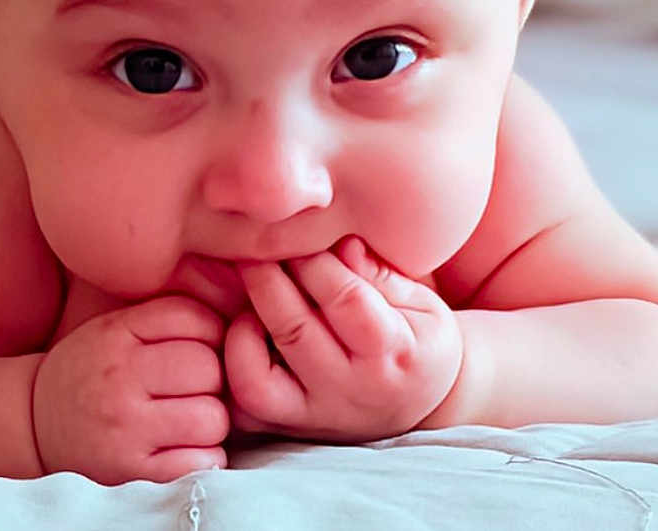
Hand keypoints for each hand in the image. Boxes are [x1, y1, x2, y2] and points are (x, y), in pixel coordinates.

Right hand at [32, 296, 228, 483]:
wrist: (33, 423)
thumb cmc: (89, 368)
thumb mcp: (115, 326)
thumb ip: (164, 318)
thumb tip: (230, 322)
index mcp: (117, 334)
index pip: (192, 318)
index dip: (212, 330)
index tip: (204, 344)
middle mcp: (120, 379)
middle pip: (208, 367)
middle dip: (215, 377)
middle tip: (200, 386)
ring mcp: (126, 430)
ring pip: (211, 417)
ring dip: (213, 419)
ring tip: (193, 417)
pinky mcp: (131, 473)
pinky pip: (199, 463)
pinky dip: (206, 456)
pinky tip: (187, 446)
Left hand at [225, 236, 461, 441]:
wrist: (422, 405)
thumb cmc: (417, 339)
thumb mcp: (421, 302)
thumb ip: (379, 272)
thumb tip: (341, 243)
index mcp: (395, 351)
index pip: (345, 299)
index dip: (314, 261)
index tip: (297, 231)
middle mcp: (352, 389)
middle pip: (295, 331)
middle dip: (267, 277)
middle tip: (255, 244)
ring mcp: (317, 413)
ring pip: (256, 378)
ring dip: (242, 326)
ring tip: (251, 293)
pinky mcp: (289, 426)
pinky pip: (245, 404)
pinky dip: (234, 364)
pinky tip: (246, 328)